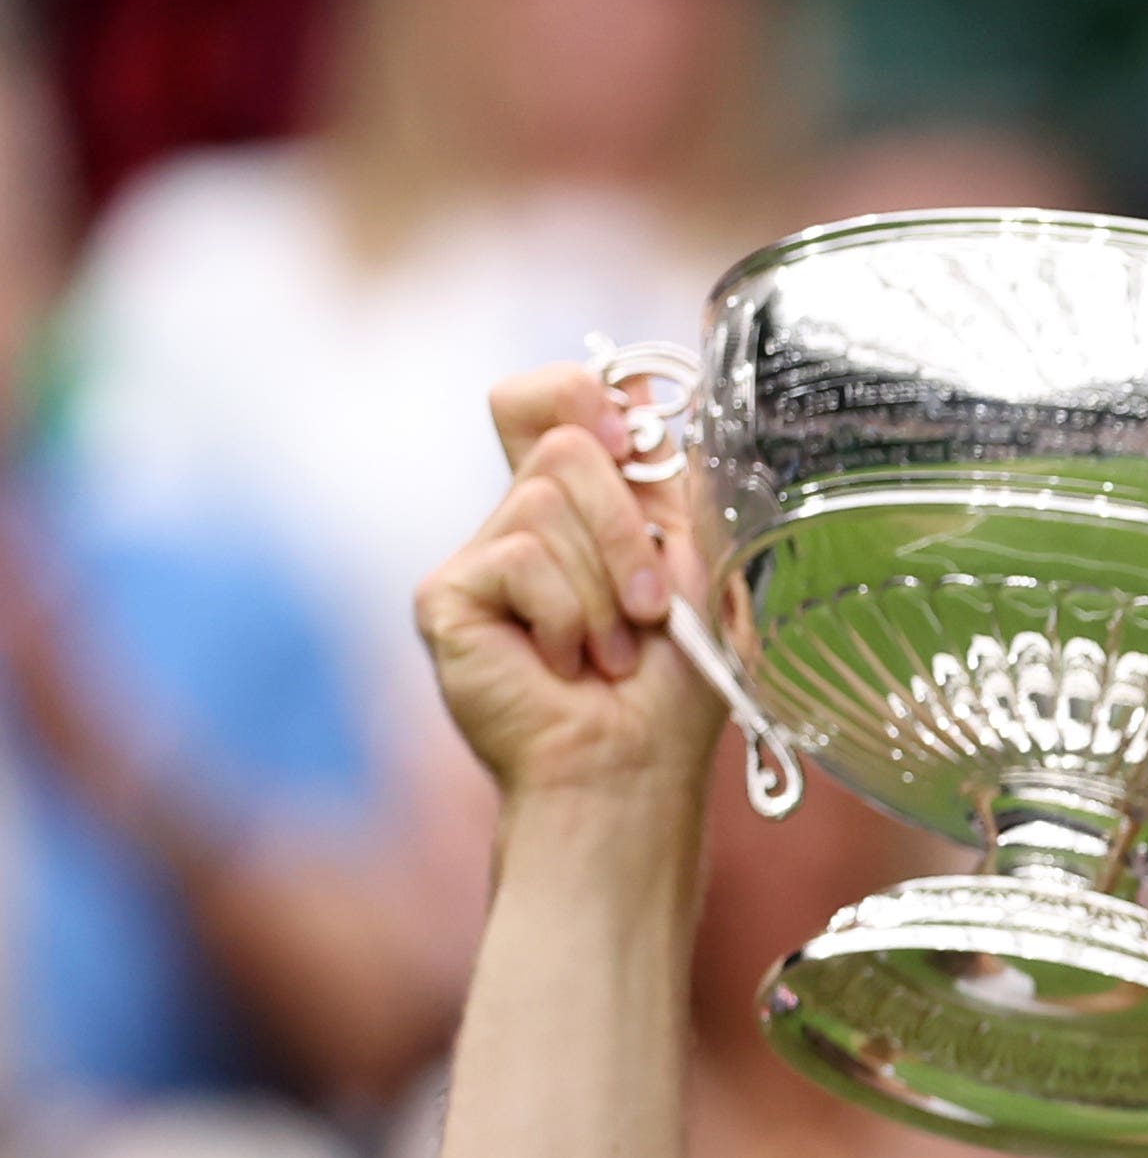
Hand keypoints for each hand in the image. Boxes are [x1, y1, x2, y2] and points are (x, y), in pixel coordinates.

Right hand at [417, 370, 728, 810]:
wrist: (636, 765)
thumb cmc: (672, 681)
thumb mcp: (690, 561)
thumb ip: (659, 478)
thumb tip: (626, 393)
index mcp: (580, 503)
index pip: (546, 397)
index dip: (582, 396)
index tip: (627, 438)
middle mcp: (520, 519)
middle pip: (564, 443)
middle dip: (628, 530)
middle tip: (647, 610)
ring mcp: (478, 556)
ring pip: (548, 500)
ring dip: (606, 587)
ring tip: (609, 651)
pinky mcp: (446, 594)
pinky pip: (522, 558)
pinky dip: (568, 617)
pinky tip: (565, 665)